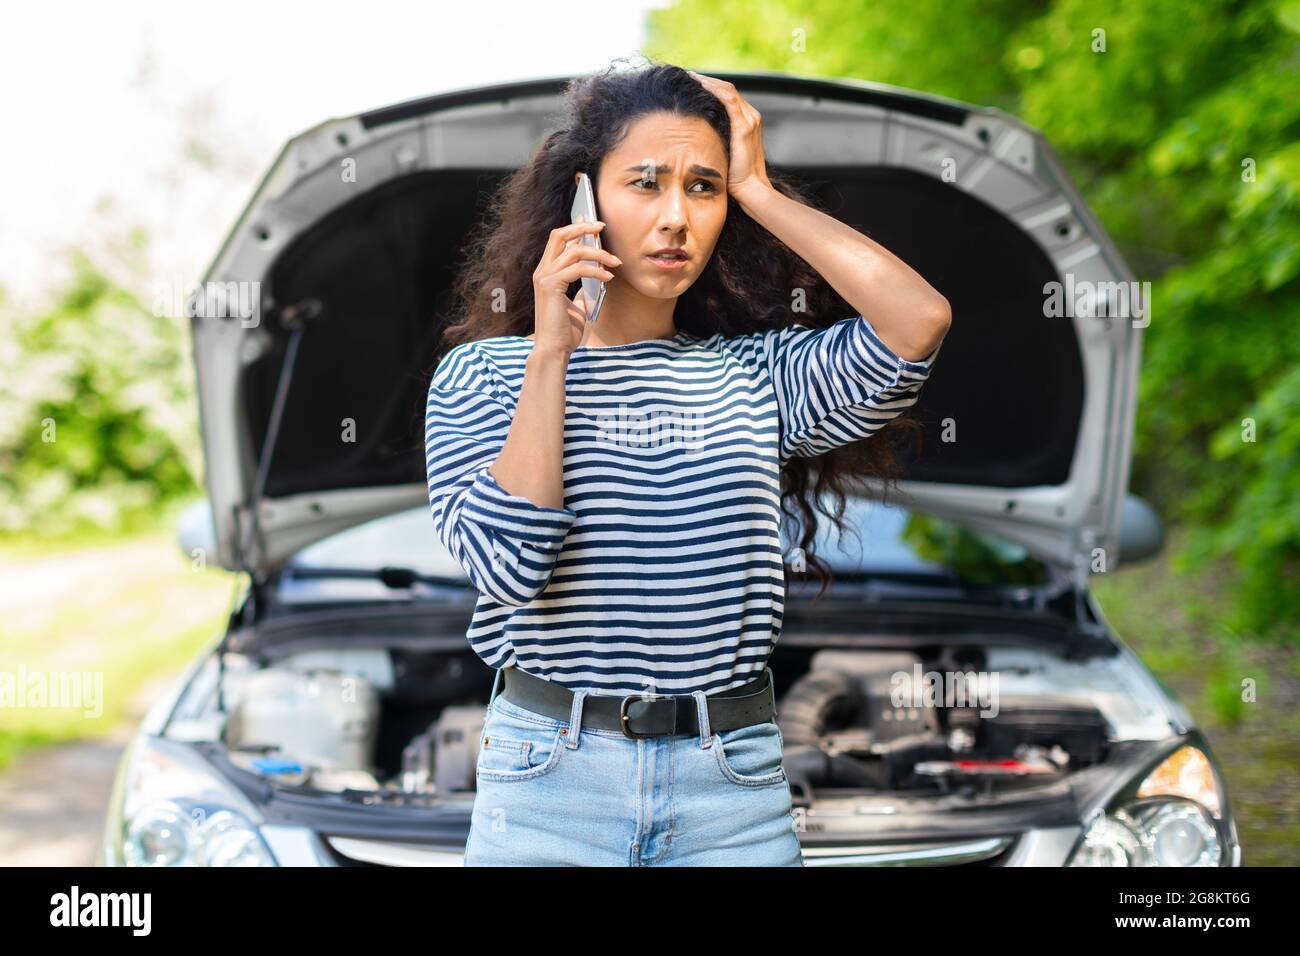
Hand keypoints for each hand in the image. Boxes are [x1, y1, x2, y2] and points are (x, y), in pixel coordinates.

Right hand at [531, 219, 621, 355]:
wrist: (554, 350)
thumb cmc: (564, 332)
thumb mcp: (576, 306)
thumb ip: (582, 291)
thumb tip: (595, 282)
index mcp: (546, 273)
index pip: (558, 241)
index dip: (575, 229)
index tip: (594, 224)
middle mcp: (542, 271)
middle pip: (559, 235)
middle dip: (582, 228)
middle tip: (602, 226)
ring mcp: (544, 277)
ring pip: (574, 251)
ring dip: (598, 254)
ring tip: (615, 262)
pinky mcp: (551, 286)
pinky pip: (578, 269)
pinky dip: (596, 271)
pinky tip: (608, 277)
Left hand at [687, 70, 773, 202]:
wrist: (751, 189)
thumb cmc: (736, 178)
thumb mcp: (725, 153)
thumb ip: (717, 139)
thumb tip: (697, 135)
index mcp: (748, 122)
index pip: (728, 96)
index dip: (711, 87)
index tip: (693, 84)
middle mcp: (751, 117)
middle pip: (728, 88)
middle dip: (708, 81)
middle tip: (689, 76)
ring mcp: (750, 120)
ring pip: (728, 90)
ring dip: (708, 81)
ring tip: (691, 76)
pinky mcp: (744, 127)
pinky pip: (729, 99)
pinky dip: (714, 89)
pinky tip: (701, 85)